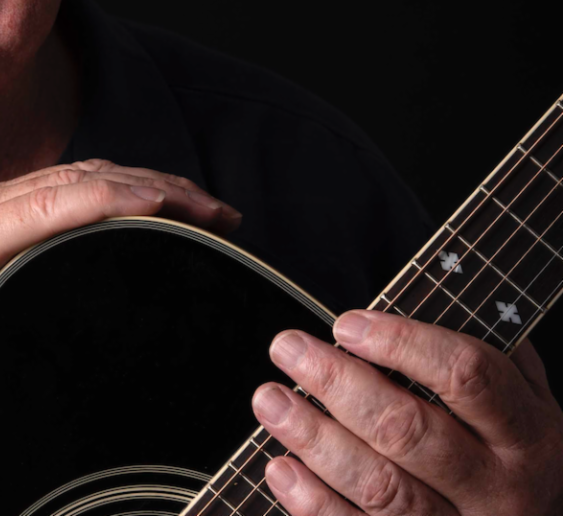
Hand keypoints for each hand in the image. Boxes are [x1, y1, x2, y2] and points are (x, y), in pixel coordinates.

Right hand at [0, 159, 239, 410]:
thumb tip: (24, 332)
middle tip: (217, 210)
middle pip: (88, 179)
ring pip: (80, 182)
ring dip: (149, 188)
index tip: (182, 219)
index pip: (68, 196)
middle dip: (158, 188)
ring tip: (205, 206)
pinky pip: (51, 207)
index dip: (130, 198)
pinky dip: (106, 198)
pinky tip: (149, 203)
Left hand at [251, 310, 562, 513]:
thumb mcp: (522, 399)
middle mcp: (501, 490)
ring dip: (316, 441)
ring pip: (383, 489)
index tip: (345, 324)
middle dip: (338, 384)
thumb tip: (404, 302)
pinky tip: (280, 469)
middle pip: (410, 432)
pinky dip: (316, 505)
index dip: (402, 344)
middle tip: (287, 347)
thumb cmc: (513, 447)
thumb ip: (477, 353)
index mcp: (528, 434)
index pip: (466, 376)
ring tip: (269, 401)